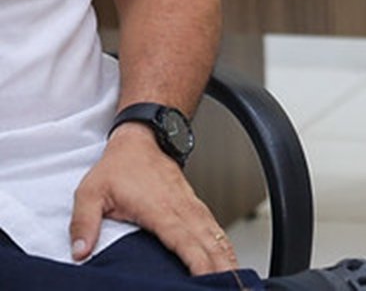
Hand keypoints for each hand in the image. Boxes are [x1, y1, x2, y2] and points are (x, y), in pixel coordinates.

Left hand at [70, 126, 236, 274]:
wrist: (142, 139)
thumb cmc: (118, 167)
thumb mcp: (90, 192)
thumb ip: (84, 223)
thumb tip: (80, 252)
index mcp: (158, 208)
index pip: (183, 240)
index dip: (197, 260)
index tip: (207, 277)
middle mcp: (181, 207)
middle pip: (207, 241)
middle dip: (220, 264)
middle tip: (231, 283)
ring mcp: (190, 205)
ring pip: (214, 234)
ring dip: (226, 255)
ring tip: (236, 275)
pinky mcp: (193, 205)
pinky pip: (213, 227)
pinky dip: (223, 243)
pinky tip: (228, 256)